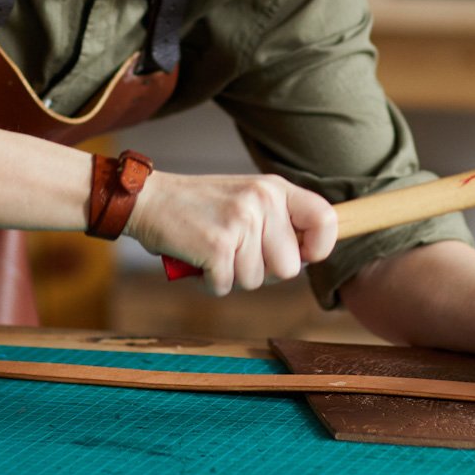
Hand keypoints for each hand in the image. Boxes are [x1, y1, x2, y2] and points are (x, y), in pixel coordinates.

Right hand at [127, 170, 336, 296]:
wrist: (150, 200)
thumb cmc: (199, 207)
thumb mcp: (246, 198)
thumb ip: (278, 221)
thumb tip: (307, 256)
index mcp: (274, 188)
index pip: (325, 219)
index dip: (319, 247)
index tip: (303, 255)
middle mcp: (262, 201)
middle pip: (290, 267)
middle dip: (263, 271)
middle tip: (236, 252)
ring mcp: (240, 223)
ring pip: (256, 281)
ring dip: (233, 276)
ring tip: (214, 250)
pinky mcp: (217, 246)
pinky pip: (227, 287)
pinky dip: (210, 283)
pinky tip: (199, 260)